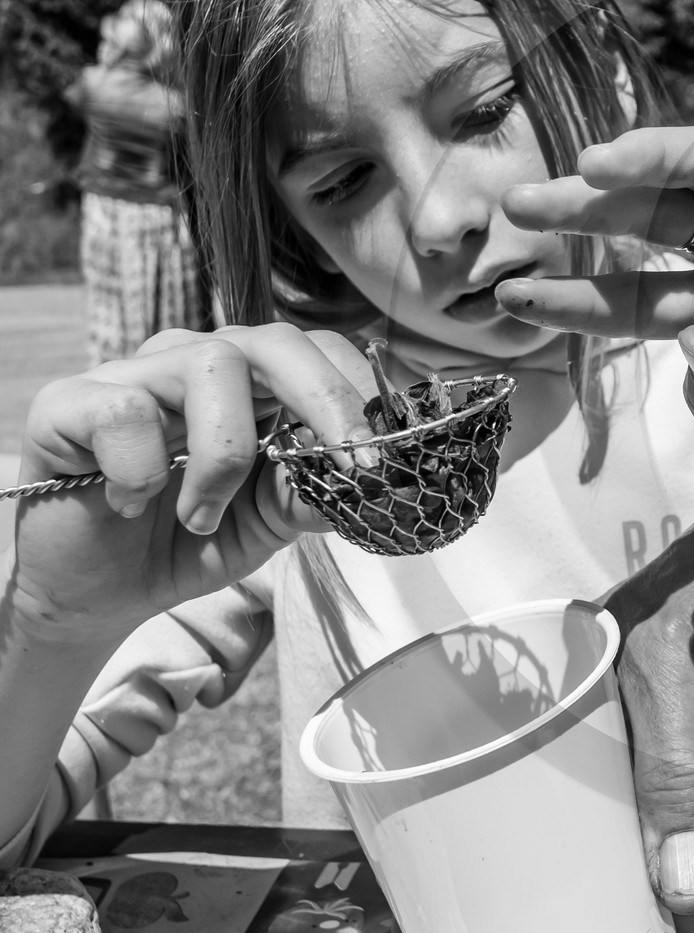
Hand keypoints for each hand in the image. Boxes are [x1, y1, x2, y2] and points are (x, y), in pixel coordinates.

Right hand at [10, 324, 376, 644]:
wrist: (99, 591)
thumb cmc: (189, 538)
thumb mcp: (272, 519)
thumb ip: (317, 490)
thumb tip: (372, 478)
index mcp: (253, 380)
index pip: (320, 352)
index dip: (359, 394)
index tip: (385, 454)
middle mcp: (197, 360)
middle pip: (277, 341)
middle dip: (327, 400)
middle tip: (347, 465)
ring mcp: (134, 372)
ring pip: (211, 366)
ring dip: (224, 455)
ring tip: (201, 514)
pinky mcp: (69, 400)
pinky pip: (127, 411)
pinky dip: (142, 471)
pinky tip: (129, 503)